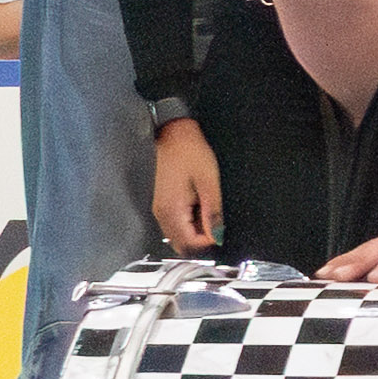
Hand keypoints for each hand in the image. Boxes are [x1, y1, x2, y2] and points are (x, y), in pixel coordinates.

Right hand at [152, 118, 222, 254]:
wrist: (172, 134)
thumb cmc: (189, 152)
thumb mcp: (209, 182)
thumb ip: (212, 212)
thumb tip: (217, 236)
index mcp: (172, 209)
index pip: (189, 244)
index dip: (208, 241)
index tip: (219, 229)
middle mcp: (161, 214)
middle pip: (180, 244)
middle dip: (200, 239)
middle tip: (214, 221)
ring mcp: (158, 209)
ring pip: (176, 236)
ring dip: (194, 231)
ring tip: (205, 209)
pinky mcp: (160, 204)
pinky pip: (173, 224)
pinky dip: (187, 222)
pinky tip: (197, 206)